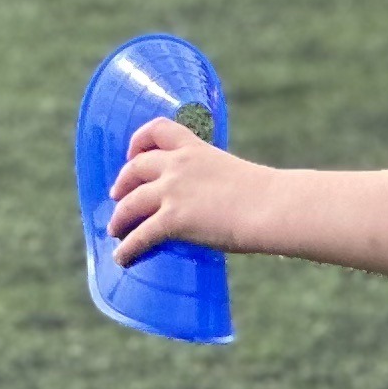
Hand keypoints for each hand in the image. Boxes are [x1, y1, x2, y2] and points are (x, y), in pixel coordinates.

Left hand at [106, 117, 269, 263]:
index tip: (133, 154)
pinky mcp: (173, 219)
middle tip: (118, 196)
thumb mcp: (233, 173)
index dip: (138, 141)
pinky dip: (127, 248)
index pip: (158, 130)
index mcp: (195, 149)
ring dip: (118, 218)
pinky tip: (122, 258)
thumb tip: (212, 203)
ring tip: (115, 230)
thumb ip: (213, 180)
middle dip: (122, 183)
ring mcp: (172, 192)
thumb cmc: (266, 195)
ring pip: (129, 203)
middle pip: (134, 169)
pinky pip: (140, 235)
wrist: (272, 207)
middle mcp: (177, 166)